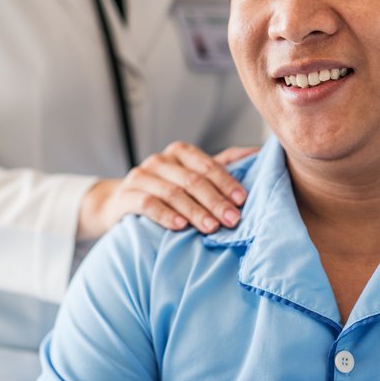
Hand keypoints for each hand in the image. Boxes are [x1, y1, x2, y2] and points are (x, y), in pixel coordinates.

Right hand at [77, 142, 255, 239]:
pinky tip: (179, 227)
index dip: (226, 183)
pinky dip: (165, 215)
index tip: (242, 201)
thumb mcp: (193, 175)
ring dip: (195, 211)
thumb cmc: (167, 190)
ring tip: (211, 228)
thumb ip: (223, 165)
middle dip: (215, 201)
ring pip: (172, 192)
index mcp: (181, 152)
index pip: (208, 165)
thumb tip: (259, 153)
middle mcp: (160, 160)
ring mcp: (141, 176)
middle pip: (193, 180)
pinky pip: (147, 203)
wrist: (120, 203)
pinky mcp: (126, 195)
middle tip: (232, 220)